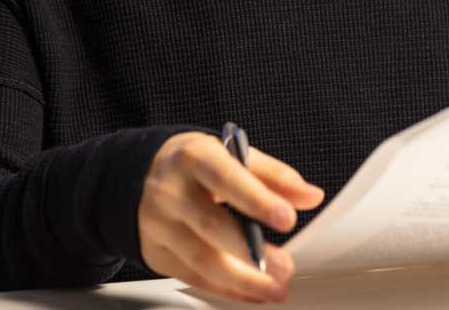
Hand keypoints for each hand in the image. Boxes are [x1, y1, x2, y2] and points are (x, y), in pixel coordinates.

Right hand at [139, 131, 324, 302]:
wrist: (138, 176)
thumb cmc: (192, 165)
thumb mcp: (229, 155)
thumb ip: (272, 175)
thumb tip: (310, 196)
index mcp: (193, 157)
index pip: (225, 177)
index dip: (256, 199)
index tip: (287, 217)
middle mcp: (170, 191)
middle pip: (210, 225)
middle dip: (251, 251)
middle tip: (285, 266)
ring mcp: (159, 225)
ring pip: (201, 259)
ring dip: (243, 280)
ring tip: (275, 288)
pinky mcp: (156, 253)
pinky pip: (193, 277)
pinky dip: (226, 289)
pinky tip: (251, 293)